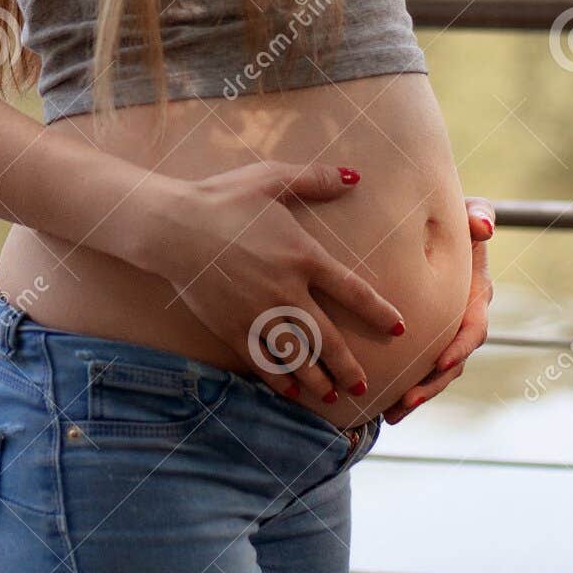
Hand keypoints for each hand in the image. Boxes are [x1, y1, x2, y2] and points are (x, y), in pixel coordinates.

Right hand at [148, 159, 407, 413]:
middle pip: (328, 338)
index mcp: (304, 256)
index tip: (398, 328)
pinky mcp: (232, 327)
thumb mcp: (272, 178)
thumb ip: (315, 179)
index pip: (353, 291)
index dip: (378, 312)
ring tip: (333, 397)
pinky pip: (262, 360)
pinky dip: (279, 379)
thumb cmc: (224, 198)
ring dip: (318, 380)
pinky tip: (291, 392)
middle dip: (348, 366)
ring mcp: (259, 313)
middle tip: (363, 385)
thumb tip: (354, 175)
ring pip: (298, 356)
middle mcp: (287, 291)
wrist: (174, 226)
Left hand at [383, 197, 494, 424]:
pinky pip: (416, 367)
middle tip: (408, 399)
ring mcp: (443, 331)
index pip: (473, 328)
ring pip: (434, 374)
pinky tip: (380, 406)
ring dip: (416, 395)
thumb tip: (483, 226)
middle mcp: (462, 319)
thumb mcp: (471, 211)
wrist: (435, 225)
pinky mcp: (423, 336)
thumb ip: (480, 214)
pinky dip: (402, 387)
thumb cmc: (455, 216)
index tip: (441, 361)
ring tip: (392, 414)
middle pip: (453, 363)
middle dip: (432, 384)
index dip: (459, 347)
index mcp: (476, 295)